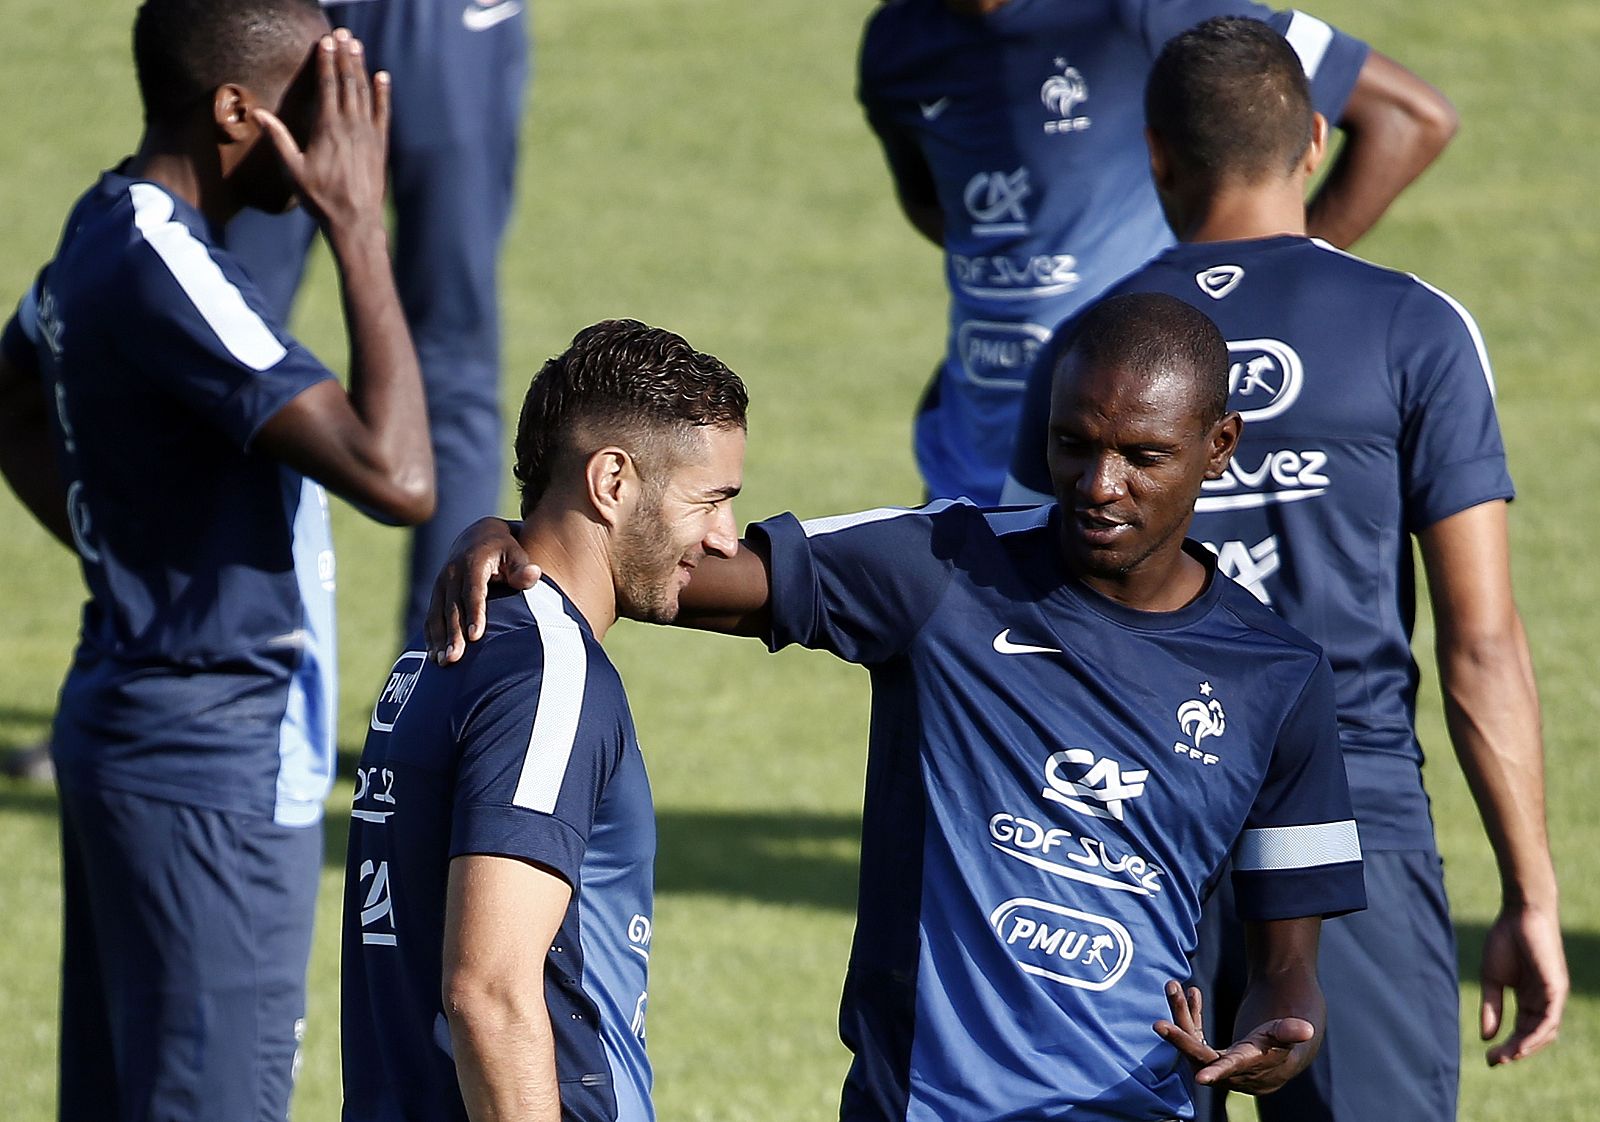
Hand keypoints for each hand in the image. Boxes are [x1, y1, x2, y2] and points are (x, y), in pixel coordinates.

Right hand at [254, 29, 389, 230]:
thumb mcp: (292, 169)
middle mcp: (350, 125)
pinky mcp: (380, 144)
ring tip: (357, 45)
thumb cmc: (320, 197)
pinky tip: (382, 77)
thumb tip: (257, 113)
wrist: (355, 220)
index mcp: (327, 127)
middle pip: (348, 82)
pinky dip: (383, 93)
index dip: (326, 61)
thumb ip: (277, 139)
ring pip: (365, 92)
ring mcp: (368, 133)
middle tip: (343, 33)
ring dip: (361, 67)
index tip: (324, 41)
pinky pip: (383, 112)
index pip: (327, 85)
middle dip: (345, 56)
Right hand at [425, 518, 538, 663]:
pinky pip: (431, 616)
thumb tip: (533, 574)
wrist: (478, 537)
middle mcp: (452, 573)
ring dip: (438, 639)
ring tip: (443, 662)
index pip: (474, 591)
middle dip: (452, 634)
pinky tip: (434, 655)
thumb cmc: (505, 550)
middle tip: (454, 658)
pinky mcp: (437, 593)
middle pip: (452, 607)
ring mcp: (441, 583)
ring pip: (437, 614)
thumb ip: (524, 567)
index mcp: (473, 562)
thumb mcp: (517, 553)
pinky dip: (431, 636)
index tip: (475, 637)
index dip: (474, 614)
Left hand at [1154, 981, 1316, 1095]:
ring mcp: (1218, 1063)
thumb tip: (1306, 1030)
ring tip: (1172, 985)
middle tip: (1159, 1024)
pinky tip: (1191, 992)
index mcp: (1252, 1067)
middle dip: (1181, 1039)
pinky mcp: (1212, 1054)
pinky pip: (1194, 1035)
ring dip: (1181, 1015)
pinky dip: (1190, 1015)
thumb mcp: (1288, 1032)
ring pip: (1193, 1042)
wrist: (1283, 1047)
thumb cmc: (1287, 1039)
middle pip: (1201, 1056)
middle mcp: (1232, 1071)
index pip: (1232, 1071)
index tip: (1200, 1079)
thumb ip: (1290, 1031)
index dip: (1218, 1073)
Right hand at [1480, 903, 1566, 1064]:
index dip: (1506, 1045)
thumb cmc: (1505, 940)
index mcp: (1529, 999)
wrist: (1519, 914)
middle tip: (1495, 1061)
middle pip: (1533, 1035)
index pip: (1521, 1030)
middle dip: (1515, 1051)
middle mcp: (1544, 1001)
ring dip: (1526, 1047)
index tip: (1488, 1058)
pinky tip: (1520, 1045)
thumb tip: (1486, 1036)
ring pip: (1545, 1032)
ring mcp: (1553, 996)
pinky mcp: (1557, 989)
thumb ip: (1491, 1006)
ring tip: (1506, 1057)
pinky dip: (1536, 1035)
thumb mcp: (1492, 978)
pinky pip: (1549, 1019)